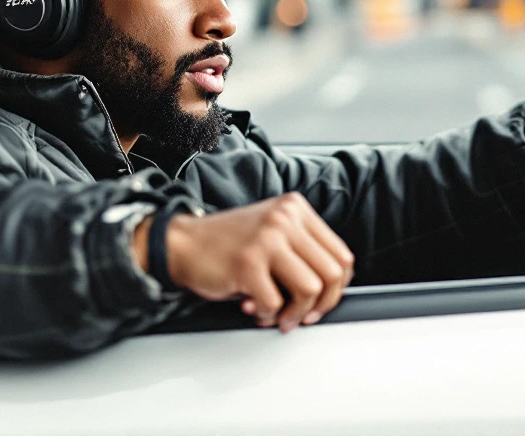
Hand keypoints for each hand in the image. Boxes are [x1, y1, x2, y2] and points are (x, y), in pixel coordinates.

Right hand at [160, 192, 353, 331]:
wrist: (182, 243)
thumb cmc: (227, 244)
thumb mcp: (272, 231)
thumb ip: (302, 248)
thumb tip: (331, 289)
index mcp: (295, 208)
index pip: (341, 255)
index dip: (336, 288)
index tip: (321, 302)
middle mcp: (284, 218)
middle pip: (332, 273)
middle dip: (320, 305)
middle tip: (302, 316)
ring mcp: (266, 238)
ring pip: (310, 289)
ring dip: (295, 313)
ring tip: (277, 315)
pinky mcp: (247, 262)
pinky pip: (275, 303)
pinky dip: (267, 315)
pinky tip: (253, 308)